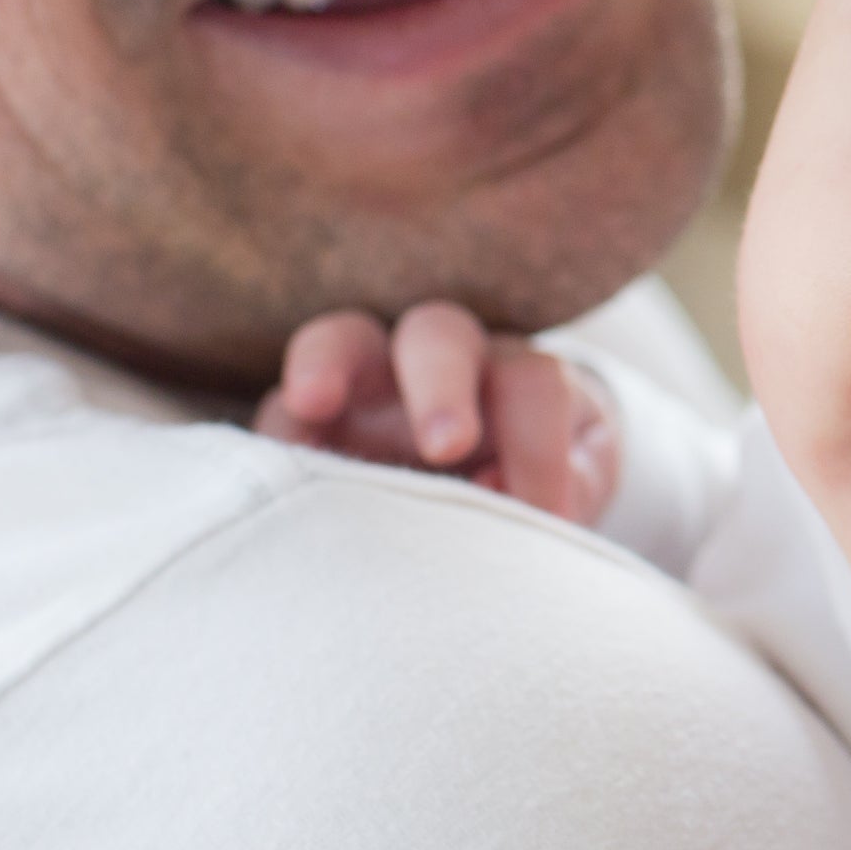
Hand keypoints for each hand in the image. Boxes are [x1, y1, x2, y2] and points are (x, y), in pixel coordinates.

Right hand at [255, 301, 622, 525]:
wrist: (488, 475)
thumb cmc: (538, 479)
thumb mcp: (570, 485)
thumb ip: (558, 490)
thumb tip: (501, 498)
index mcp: (511, 372)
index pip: (530, 383)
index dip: (541, 446)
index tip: (546, 515)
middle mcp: (439, 359)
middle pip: (438, 334)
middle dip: (441, 384)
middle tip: (446, 444)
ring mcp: (364, 378)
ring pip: (341, 339)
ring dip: (327, 365)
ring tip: (312, 400)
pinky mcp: (305, 419)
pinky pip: (281, 412)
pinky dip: (280, 435)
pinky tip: (282, 475)